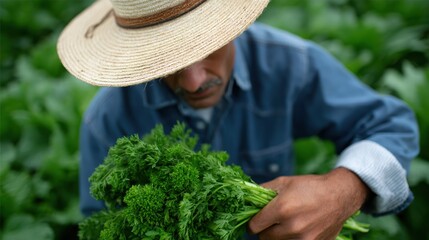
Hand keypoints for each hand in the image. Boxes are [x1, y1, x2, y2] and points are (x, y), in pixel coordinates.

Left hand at [248, 168, 369, 239]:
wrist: (339, 196)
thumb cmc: (310, 186)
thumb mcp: (284, 182)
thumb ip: (263, 191)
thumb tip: (246, 198)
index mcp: (281, 208)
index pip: (254, 226)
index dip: (252, 223)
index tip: (254, 220)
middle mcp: (291, 226)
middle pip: (264, 238)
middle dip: (265, 229)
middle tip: (271, 221)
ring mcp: (303, 239)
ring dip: (277, 236)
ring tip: (285, 223)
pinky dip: (290, 239)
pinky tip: (296, 229)